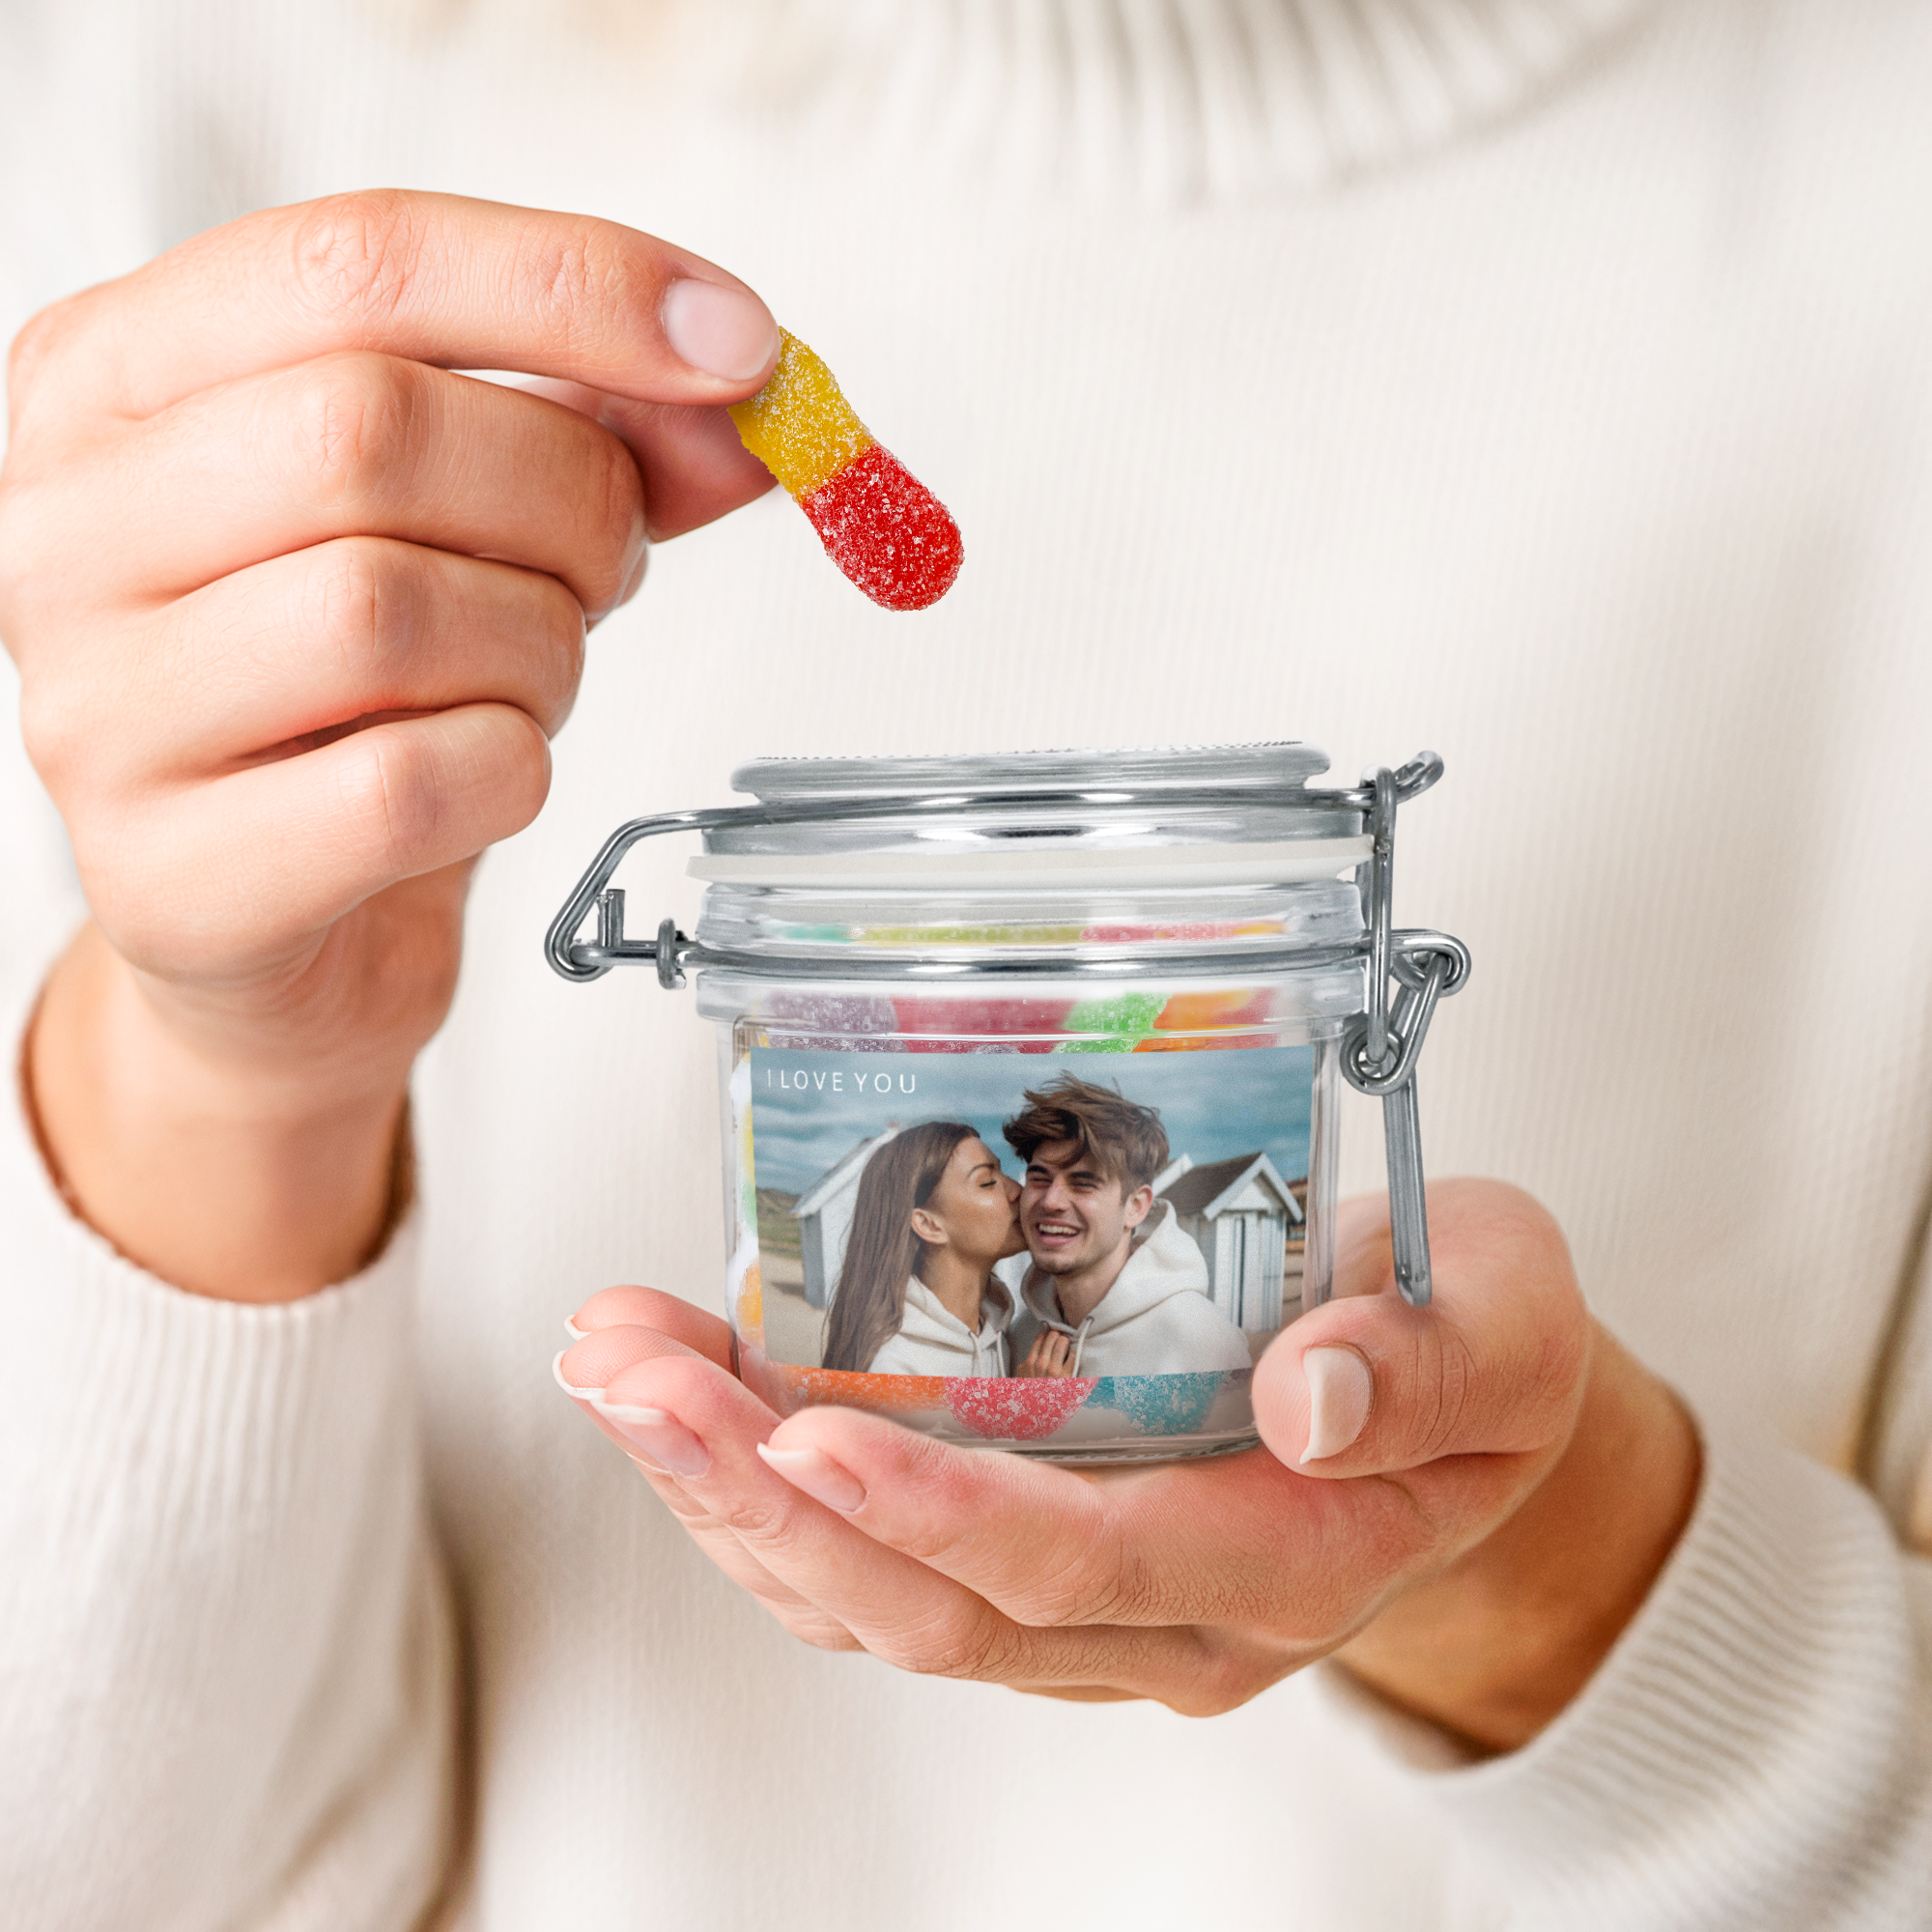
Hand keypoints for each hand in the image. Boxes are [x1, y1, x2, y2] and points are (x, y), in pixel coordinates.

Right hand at [0, 191, 777, 1298]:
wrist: (282, 924)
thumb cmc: (361, 698)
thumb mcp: (469, 517)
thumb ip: (601, 430)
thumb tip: (744, 396)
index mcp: (117, 376)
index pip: (354, 263)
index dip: (574, 286)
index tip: (736, 344)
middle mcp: (65, 525)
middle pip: (370, 431)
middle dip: (568, 498)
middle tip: (608, 565)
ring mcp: (96, 709)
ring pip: (389, 610)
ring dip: (539, 649)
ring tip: (527, 677)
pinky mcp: (172, 877)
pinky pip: (412, 784)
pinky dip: (510, 773)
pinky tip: (482, 775)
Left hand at [558, 1180, 1698, 1751]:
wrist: (1458, 1403)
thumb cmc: (1477, 1346)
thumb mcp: (1509, 1320)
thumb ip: (1431, 1363)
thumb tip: (1309, 1398)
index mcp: (1284, 1558)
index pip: (1084, 1567)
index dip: (937, 1516)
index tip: (807, 1437)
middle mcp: (1163, 1619)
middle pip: (931, 1609)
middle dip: (760, 1497)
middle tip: (633, 1378)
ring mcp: (1087, 1610)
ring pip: (870, 1600)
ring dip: (725, 1489)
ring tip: (616, 1364)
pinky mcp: (1031, 1564)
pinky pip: (870, 1563)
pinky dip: (762, 1486)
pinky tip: (685, 1394)